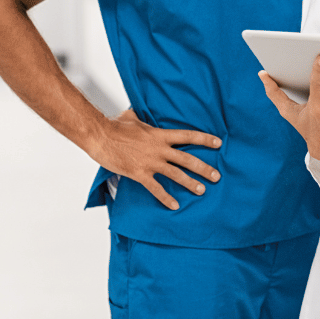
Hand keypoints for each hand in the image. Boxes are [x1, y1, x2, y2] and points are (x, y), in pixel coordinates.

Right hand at [92, 109, 222, 210]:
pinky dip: (166, 198)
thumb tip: (138, 113)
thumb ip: (141, 119)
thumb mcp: (132, 117)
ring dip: (190, 183)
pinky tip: (175, 205)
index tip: (218, 143)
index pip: (187, 136)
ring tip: (202, 190)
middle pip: (187, 159)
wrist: (101, 136)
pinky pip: (156, 188)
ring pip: (176, 174)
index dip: (204, 140)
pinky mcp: (140, 174)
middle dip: (204, 168)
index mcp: (160, 135)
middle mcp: (159, 149)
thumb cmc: (115, 126)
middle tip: (216, 176)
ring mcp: (150, 162)